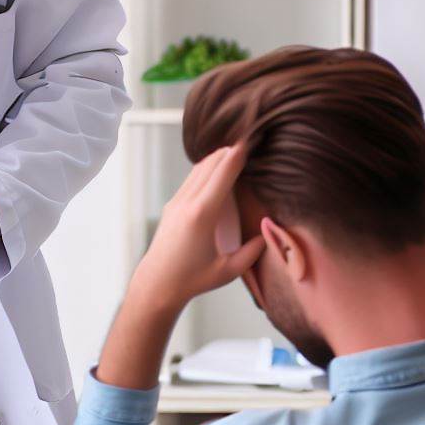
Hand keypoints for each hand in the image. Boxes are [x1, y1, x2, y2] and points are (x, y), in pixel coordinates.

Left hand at [131, 143, 264, 313]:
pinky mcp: (171, 206)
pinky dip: (204, 170)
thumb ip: (252, 252)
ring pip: (197, 171)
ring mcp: (176, 203)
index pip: (221, 176)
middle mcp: (186, 203)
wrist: (156, 284)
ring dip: (215, 159)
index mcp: (202, 215)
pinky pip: (190, 180)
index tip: (248, 141)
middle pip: (208, 166)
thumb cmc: (192, 279)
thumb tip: (268, 235)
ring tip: (233, 151)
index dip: (236, 157)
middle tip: (247, 140)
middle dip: (228, 152)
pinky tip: (214, 170)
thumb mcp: (228, 270)